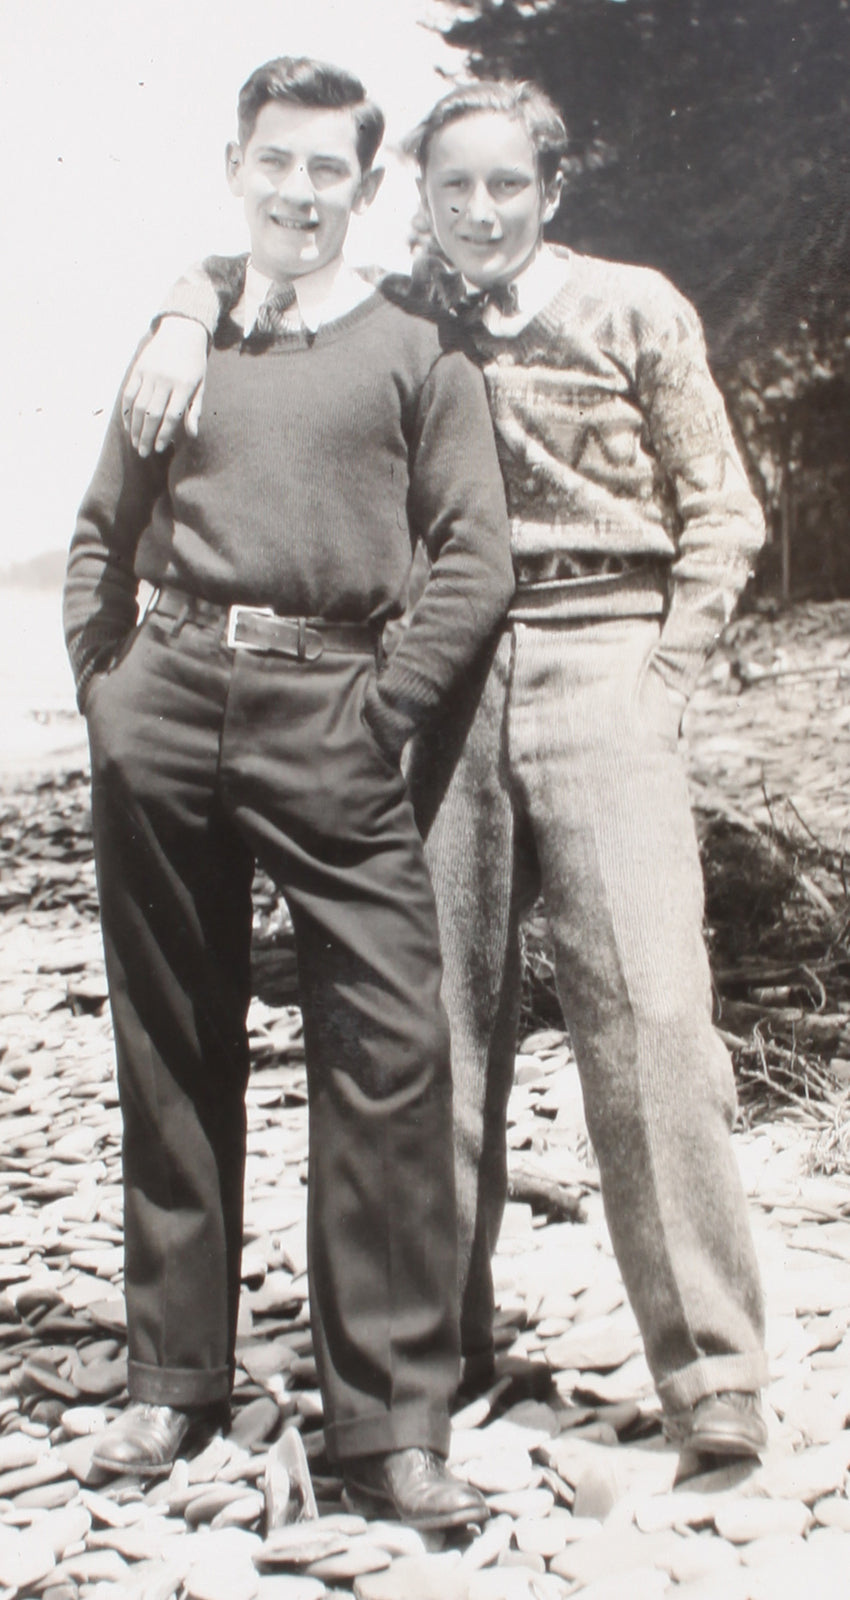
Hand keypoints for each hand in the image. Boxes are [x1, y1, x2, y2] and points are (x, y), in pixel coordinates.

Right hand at [122, 318, 208, 457]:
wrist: (182, 332)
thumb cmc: (194, 364)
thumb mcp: (201, 385)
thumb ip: (195, 409)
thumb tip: (192, 434)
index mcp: (184, 385)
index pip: (171, 416)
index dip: (164, 435)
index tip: (159, 449)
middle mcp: (165, 379)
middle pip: (152, 414)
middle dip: (146, 436)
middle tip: (143, 453)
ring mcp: (149, 373)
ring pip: (138, 406)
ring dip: (135, 427)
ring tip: (135, 443)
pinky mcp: (138, 368)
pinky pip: (129, 394)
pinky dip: (126, 411)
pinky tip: (128, 426)